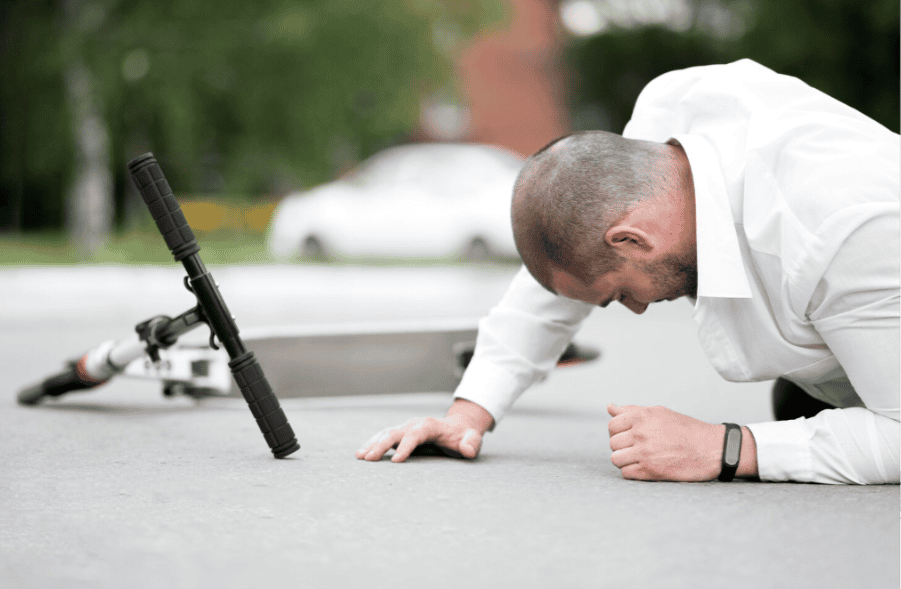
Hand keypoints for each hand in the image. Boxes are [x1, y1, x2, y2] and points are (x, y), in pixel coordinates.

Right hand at [356, 399, 493, 462]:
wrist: (457, 427)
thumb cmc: (464, 436)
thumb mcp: (472, 439)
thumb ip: (471, 443)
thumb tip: (468, 450)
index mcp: (430, 425)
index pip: (415, 434)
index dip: (406, 446)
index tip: (396, 461)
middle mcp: (415, 424)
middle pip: (395, 432)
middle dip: (381, 445)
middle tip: (367, 459)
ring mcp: (406, 427)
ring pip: (386, 433)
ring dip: (372, 444)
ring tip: (359, 456)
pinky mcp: (401, 433)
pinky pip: (384, 436)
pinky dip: (372, 443)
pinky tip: (361, 453)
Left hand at [606, 404, 722, 481]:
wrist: (712, 449)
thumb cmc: (686, 429)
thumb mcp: (659, 413)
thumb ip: (632, 410)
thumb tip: (609, 407)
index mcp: (641, 416)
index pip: (612, 426)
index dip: (618, 432)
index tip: (629, 436)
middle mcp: (640, 433)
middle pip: (613, 443)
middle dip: (622, 446)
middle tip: (638, 448)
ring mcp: (644, 453)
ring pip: (616, 459)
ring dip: (625, 460)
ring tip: (640, 458)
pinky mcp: (650, 471)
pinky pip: (626, 473)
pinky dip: (632, 472)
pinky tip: (645, 467)